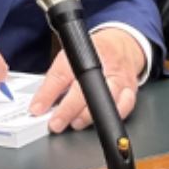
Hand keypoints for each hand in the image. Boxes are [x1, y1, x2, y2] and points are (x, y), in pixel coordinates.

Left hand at [28, 29, 144, 132]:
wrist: (122, 46)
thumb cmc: (94, 53)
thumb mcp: (71, 57)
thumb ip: (57, 78)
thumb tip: (40, 103)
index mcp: (81, 53)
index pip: (61, 74)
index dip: (47, 94)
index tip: (37, 108)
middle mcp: (101, 64)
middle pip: (83, 89)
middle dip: (66, 110)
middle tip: (55, 123)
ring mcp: (117, 77)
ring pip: (103, 100)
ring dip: (86, 116)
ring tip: (74, 123)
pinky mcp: (130, 89)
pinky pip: (123, 107)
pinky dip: (110, 116)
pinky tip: (99, 121)